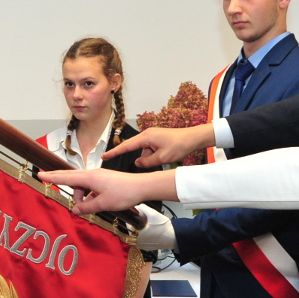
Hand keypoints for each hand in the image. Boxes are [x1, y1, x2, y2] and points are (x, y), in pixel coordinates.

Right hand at [39, 168, 175, 214]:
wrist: (141, 187)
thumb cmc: (123, 194)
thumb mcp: (103, 203)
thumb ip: (87, 207)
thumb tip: (75, 209)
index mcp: (90, 178)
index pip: (66, 177)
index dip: (52, 177)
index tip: (40, 174)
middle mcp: (92, 174)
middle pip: (72, 178)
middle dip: (61, 181)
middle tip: (46, 179)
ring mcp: (99, 176)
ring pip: (82, 185)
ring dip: (79, 195)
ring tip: (83, 207)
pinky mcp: (104, 180)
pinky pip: (90, 187)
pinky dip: (88, 195)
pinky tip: (92, 204)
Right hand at [100, 125, 214, 167]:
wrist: (193, 138)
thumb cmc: (179, 145)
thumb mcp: (162, 158)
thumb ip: (147, 162)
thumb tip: (138, 162)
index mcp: (146, 137)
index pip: (126, 146)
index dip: (114, 152)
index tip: (104, 156)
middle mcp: (147, 134)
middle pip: (138, 150)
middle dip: (146, 158)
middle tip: (158, 160)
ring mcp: (153, 136)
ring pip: (146, 151)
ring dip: (153, 157)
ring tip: (166, 156)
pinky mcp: (157, 138)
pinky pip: (151, 149)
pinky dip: (156, 155)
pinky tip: (167, 154)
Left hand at [134, 204, 175, 250]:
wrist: (173, 236)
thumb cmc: (162, 226)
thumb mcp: (153, 213)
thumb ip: (142, 208)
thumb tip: (136, 207)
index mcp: (135, 233)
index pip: (128, 224)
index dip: (132, 218)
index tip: (138, 215)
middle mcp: (136, 242)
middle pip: (132, 230)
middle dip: (136, 224)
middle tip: (144, 220)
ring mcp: (141, 246)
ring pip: (137, 235)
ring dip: (140, 230)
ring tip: (149, 226)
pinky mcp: (146, 248)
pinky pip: (142, 241)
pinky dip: (145, 236)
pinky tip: (151, 232)